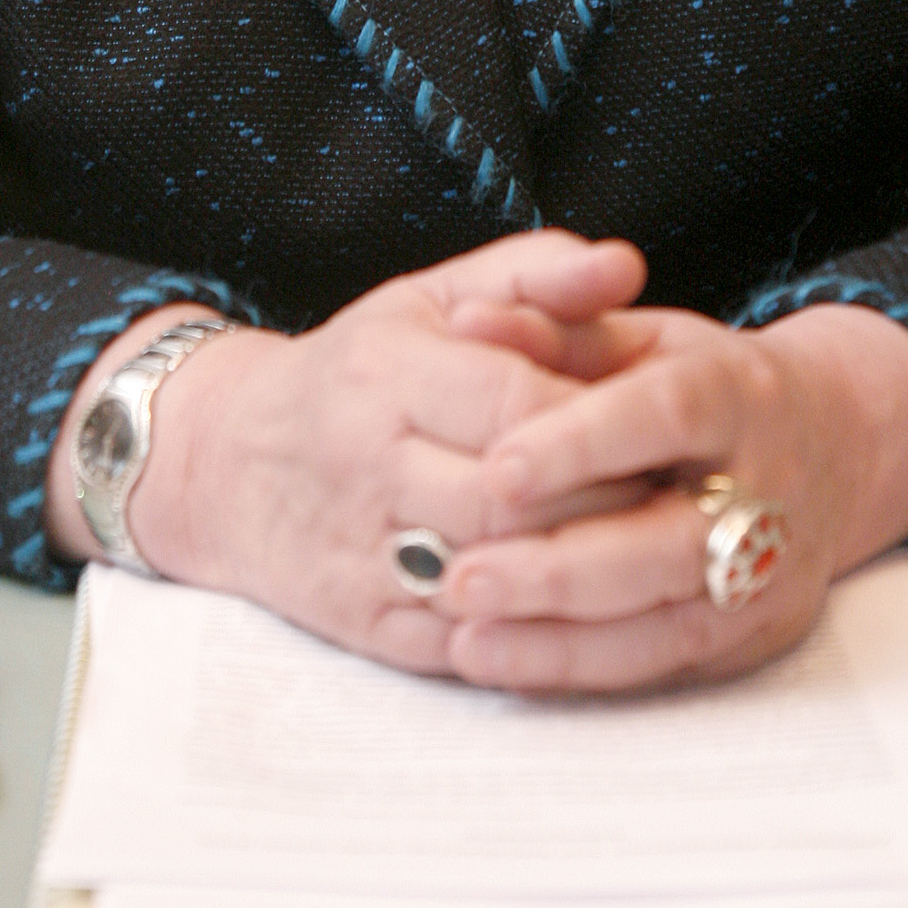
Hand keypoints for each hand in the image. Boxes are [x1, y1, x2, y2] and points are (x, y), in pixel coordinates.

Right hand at [125, 230, 650, 672]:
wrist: (227, 463)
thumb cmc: (356, 367)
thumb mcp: (431, 296)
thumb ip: (535, 273)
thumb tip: (628, 262)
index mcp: (390, 372)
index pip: (516, 404)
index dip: (598, 422)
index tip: (663, 427)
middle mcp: (370, 463)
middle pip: (515, 501)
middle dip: (608, 504)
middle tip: (681, 499)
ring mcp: (361, 552)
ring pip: (494, 580)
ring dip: (581, 576)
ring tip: (651, 556)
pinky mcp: (364, 624)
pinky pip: (465, 645)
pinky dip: (535, 637)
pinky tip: (592, 616)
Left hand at [430, 293, 907, 694]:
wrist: (834, 443)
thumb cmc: (707, 382)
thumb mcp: (643, 335)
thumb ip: (554, 327)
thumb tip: (466, 323)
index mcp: (740, 392)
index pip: (668, 414)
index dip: (582, 444)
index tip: (496, 470)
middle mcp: (768, 489)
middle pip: (670, 544)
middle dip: (558, 569)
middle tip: (459, 578)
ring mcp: (770, 574)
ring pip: (668, 624)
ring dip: (558, 640)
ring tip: (465, 636)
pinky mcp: (755, 637)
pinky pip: (664, 666)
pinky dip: (578, 669)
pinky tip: (501, 660)